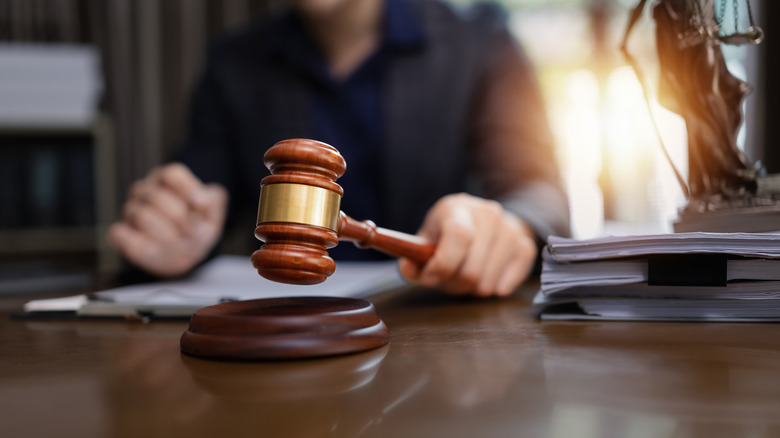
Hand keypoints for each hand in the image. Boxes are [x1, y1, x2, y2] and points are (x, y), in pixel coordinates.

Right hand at [108, 163, 227, 276]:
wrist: (185, 255)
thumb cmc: (196, 228)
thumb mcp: (212, 214)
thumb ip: (212, 200)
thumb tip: (198, 198)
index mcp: (166, 180)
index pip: (170, 174)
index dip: (186, 188)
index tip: (199, 205)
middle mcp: (144, 191)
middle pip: (157, 196)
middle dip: (180, 219)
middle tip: (192, 233)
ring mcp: (130, 212)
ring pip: (141, 216)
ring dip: (165, 234)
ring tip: (178, 243)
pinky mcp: (121, 233)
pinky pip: (119, 233)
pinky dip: (139, 243)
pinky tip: (155, 250)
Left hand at [398, 193, 536, 296]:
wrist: (485, 219)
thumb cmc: (449, 232)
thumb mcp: (427, 238)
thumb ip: (413, 257)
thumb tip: (409, 271)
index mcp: (458, 208)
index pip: (459, 236)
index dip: (442, 264)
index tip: (429, 278)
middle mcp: (488, 215)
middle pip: (471, 269)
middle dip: (453, 284)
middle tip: (446, 280)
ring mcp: (510, 230)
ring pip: (487, 283)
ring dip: (471, 289)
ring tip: (465, 276)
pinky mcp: (525, 247)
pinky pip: (506, 285)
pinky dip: (492, 289)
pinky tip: (484, 276)